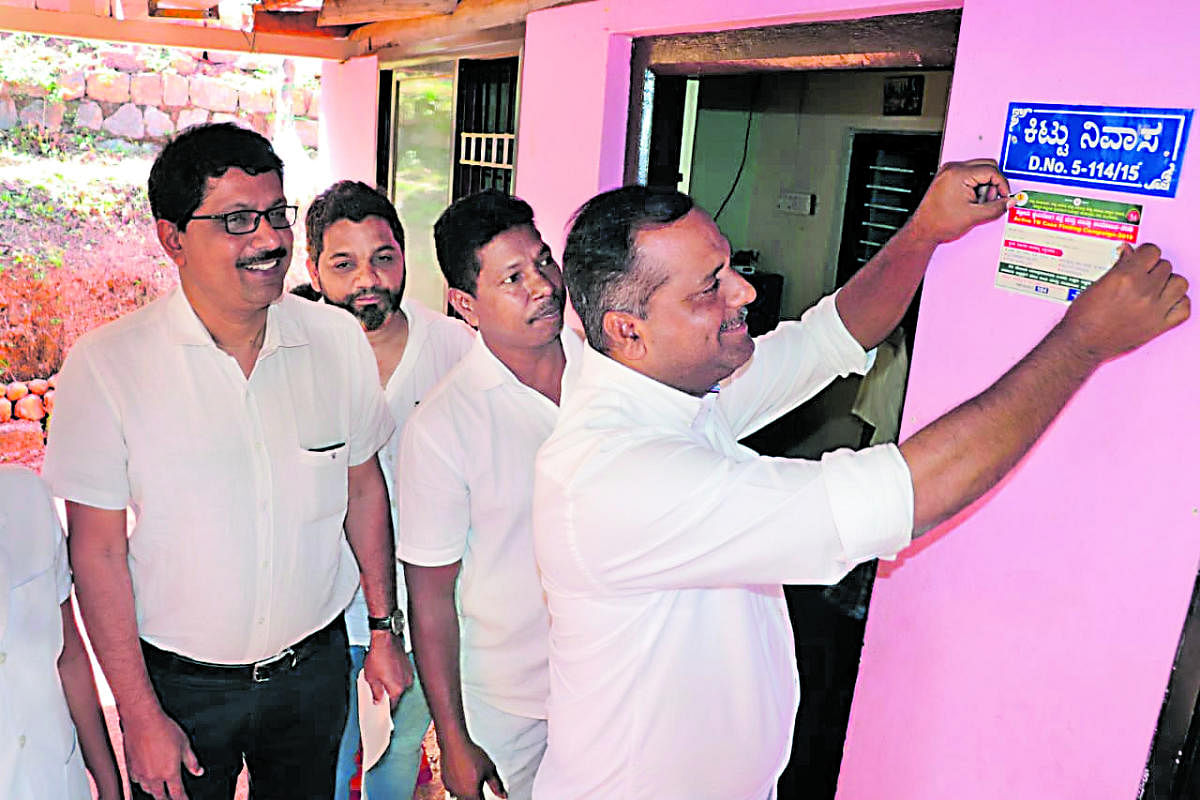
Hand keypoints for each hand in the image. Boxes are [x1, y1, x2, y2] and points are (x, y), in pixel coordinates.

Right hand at [122, 707, 202, 799]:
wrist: (142, 720)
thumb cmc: (164, 729)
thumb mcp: (185, 744)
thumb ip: (192, 761)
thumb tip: (198, 771)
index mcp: (169, 772)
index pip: (177, 794)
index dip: (183, 799)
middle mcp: (154, 776)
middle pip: (160, 796)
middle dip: (167, 799)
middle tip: (173, 798)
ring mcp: (140, 773)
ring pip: (148, 789)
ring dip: (155, 791)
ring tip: (160, 791)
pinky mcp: (130, 767)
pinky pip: (137, 780)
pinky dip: (143, 781)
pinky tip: (146, 778)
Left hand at [363, 631, 412, 708]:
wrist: (384, 638)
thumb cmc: (378, 655)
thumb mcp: (371, 678)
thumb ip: (376, 692)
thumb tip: (378, 700)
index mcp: (397, 688)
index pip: (392, 704)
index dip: (385, 705)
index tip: (381, 704)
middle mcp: (406, 682)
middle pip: (397, 692)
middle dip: (388, 691)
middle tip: (378, 686)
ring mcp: (409, 672)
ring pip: (400, 682)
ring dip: (393, 681)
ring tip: (382, 673)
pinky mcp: (409, 664)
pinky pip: (402, 673)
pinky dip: (396, 673)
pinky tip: (387, 667)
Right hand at [439, 734, 506, 799]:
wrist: (454, 743)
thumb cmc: (471, 754)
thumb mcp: (490, 769)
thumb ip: (497, 785)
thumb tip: (503, 795)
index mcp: (472, 794)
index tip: (487, 796)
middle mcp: (460, 794)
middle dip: (477, 797)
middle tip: (480, 786)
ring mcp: (450, 789)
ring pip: (460, 797)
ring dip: (467, 793)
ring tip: (472, 781)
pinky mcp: (445, 782)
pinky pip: (453, 790)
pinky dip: (459, 787)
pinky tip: (463, 778)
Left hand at [907, 158, 1011, 243]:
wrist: (923, 230)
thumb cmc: (939, 223)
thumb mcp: (974, 216)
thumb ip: (996, 208)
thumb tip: (1009, 202)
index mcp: (959, 174)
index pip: (992, 170)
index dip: (1002, 184)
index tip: (1003, 196)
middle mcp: (952, 168)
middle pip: (987, 166)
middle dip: (993, 184)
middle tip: (988, 201)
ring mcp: (949, 172)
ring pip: (979, 170)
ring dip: (984, 186)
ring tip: (975, 203)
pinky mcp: (947, 177)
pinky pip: (969, 175)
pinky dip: (974, 187)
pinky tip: (969, 201)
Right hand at [1058, 242, 1189, 361]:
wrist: (1081, 344)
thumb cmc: (1083, 317)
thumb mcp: (1096, 284)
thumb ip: (1118, 266)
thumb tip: (1129, 253)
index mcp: (1126, 277)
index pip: (1152, 251)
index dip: (1145, 254)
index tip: (1141, 258)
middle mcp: (1143, 292)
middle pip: (1166, 266)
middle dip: (1153, 268)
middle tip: (1143, 275)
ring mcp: (1154, 310)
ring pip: (1180, 283)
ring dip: (1169, 283)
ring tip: (1156, 288)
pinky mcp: (1159, 326)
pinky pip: (1184, 308)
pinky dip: (1177, 303)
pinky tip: (1164, 302)